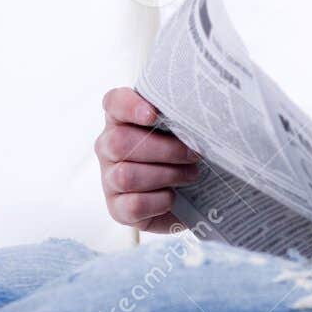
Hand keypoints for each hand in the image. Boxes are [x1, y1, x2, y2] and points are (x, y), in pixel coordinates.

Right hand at [95, 88, 199, 233]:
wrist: (190, 199)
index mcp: (123, 121)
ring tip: (190, 175)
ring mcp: (109, 179)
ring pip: (126, 176)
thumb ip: (183, 119)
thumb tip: (202, 116)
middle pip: (119, 143)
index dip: (129, 106)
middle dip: (164, 150)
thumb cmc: (185, 157)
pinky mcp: (118, 208)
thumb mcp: (185, 133)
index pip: (114, 103)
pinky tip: (173, 196)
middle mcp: (108, 147)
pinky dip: (161, 201)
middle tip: (193, 155)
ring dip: (167, 175)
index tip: (153, 114)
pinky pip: (134, 204)